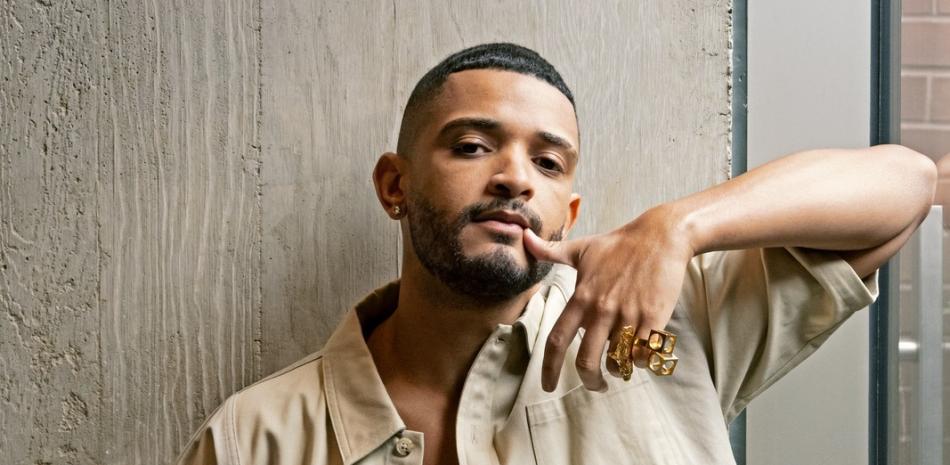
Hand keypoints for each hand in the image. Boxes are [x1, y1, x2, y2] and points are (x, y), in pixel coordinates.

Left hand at [523, 205, 694, 391]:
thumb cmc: (619, 244)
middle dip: (590, 381)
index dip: (549, 368)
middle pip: (587, 361)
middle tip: (595, 384)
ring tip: (621, 364)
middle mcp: (602, 310)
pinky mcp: (654, 317)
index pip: (557, 339)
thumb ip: (551, 251)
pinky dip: (642, 361)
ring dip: (618, 369)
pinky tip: (642, 354)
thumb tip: (524, 237)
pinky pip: (645, 354)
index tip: (548, 386)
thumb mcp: (582, 248)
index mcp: (582, 297)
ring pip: (618, 361)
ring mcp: (629, 315)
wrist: (661, 236)